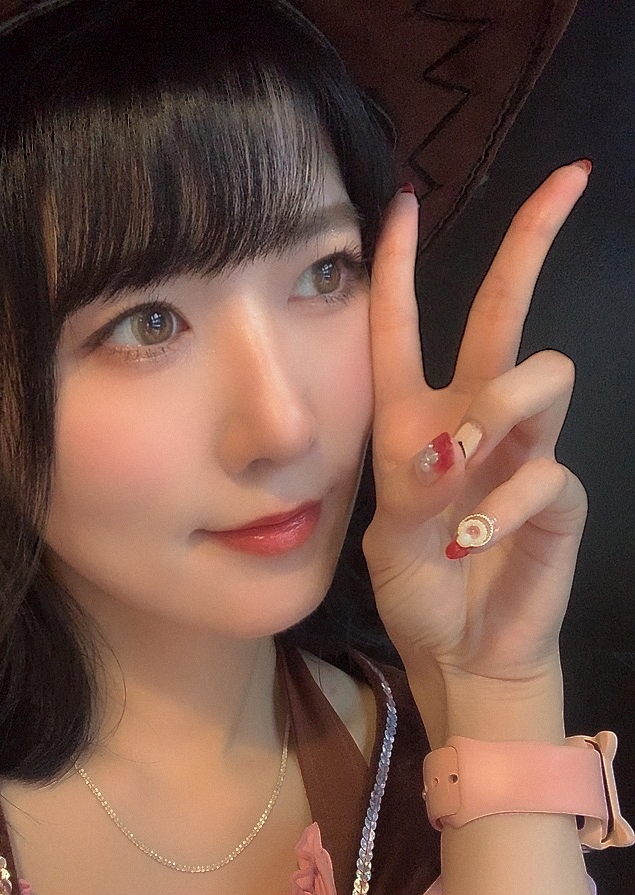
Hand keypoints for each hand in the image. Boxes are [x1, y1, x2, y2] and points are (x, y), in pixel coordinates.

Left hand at [363, 165, 590, 744]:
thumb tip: (447, 445)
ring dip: (503, 404)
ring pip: (543, 374)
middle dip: (532, 244)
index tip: (405, 201)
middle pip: (506, 314)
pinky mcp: (556, 498)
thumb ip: (410, 488)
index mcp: (416, 420)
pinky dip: (501, 504)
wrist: (457, 651)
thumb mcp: (389, 537)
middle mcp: (474, 421)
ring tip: (463, 456)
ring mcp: (521, 454)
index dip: (404, 266)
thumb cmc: (417, 590)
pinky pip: (545, 472)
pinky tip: (469, 542)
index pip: (407, 328)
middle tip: (568, 181)